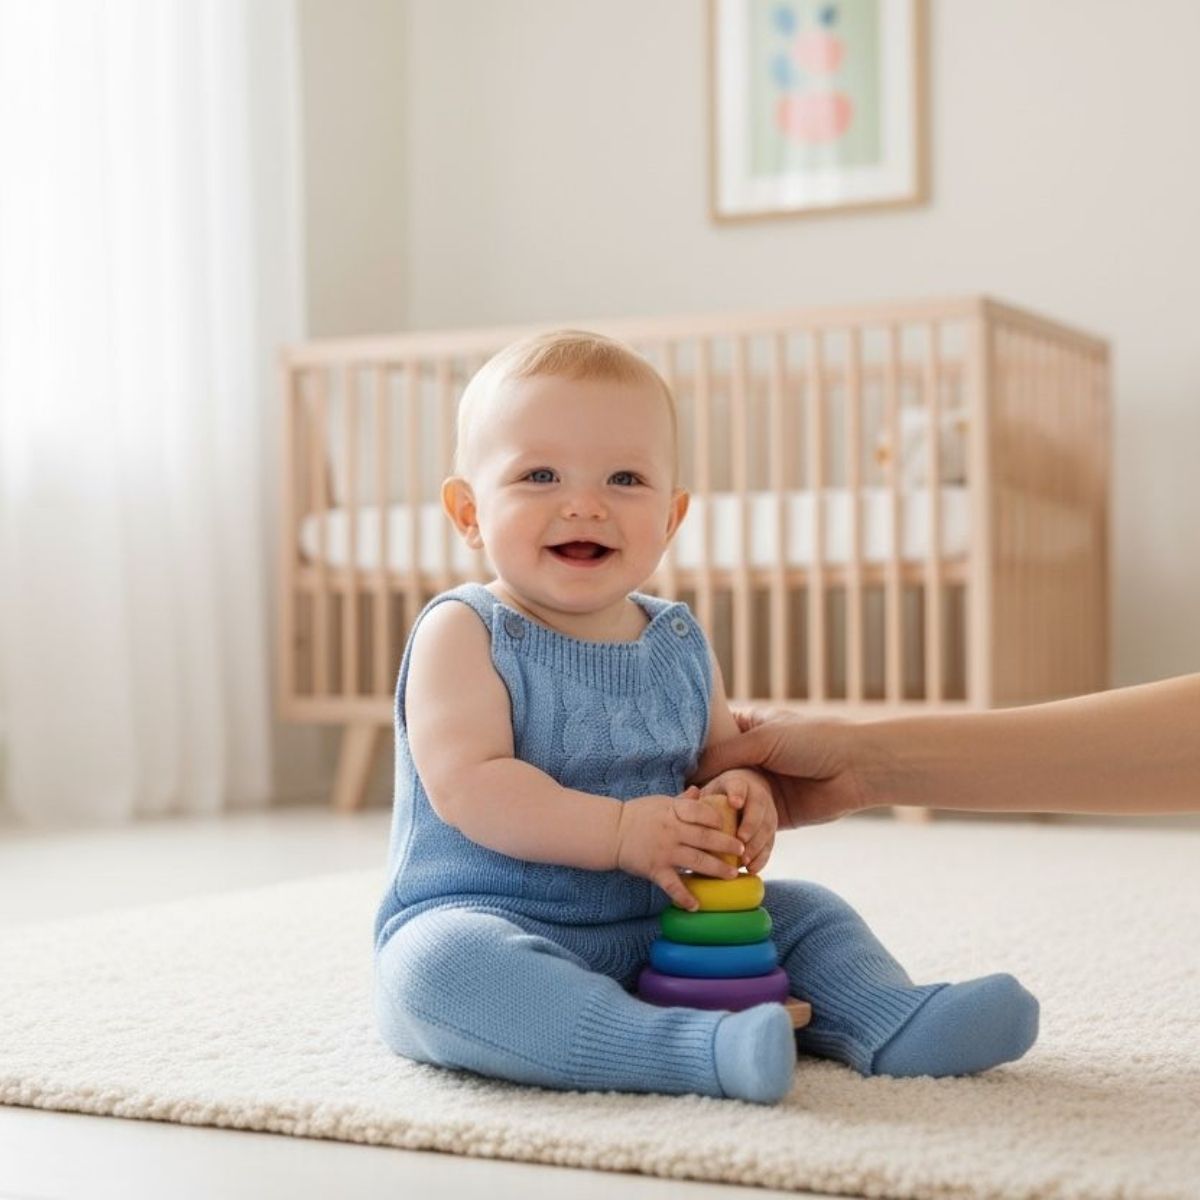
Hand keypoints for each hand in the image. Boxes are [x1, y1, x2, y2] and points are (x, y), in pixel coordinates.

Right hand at [615, 792, 744, 910]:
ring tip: (732, 875)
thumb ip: (681, 800)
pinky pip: (672, 886)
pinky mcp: (655, 870)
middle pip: (705, 838)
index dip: (717, 818)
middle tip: (742, 850)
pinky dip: (684, 897)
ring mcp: (664, 852)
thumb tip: (698, 791)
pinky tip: (696, 906)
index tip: (729, 824)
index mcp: (673, 812)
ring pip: (696, 861)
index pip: (700, 812)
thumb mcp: (659, 802)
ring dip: (716, 869)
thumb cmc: (637, 815)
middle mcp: (671, 831)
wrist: (611, 832)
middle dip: (726, 845)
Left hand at [692, 769, 776, 873]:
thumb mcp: (711, 791)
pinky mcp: (772, 831)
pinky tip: (752, 868)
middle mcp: (758, 796)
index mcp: (740, 783)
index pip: (739, 785)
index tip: (734, 803)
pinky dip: (762, 858)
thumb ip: (699, 799)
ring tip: (744, 860)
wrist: (748, 794)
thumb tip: (690, 798)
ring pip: (766, 828)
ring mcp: (768, 814)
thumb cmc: (721, 796)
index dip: (738, 793)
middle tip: (741, 839)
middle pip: (758, 808)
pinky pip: (770, 844)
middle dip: (750, 824)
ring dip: (756, 845)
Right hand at [693, 709, 870, 828]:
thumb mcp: (761, 740)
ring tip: (716, 830)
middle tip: (694, 811)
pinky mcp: (776, 814)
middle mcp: (752, 759)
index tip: (682, 776)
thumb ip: (723, 755)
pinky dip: (744, 834)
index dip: (696, 759)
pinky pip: (753, 826)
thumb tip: (690, 774)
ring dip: (726, 820)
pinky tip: (731, 842)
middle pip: (719, 778)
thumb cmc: (811, 741)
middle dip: (709, 796)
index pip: (712, 743)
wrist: (856, 769)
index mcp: (748, 730)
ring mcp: (763, 787)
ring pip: (733, 806)